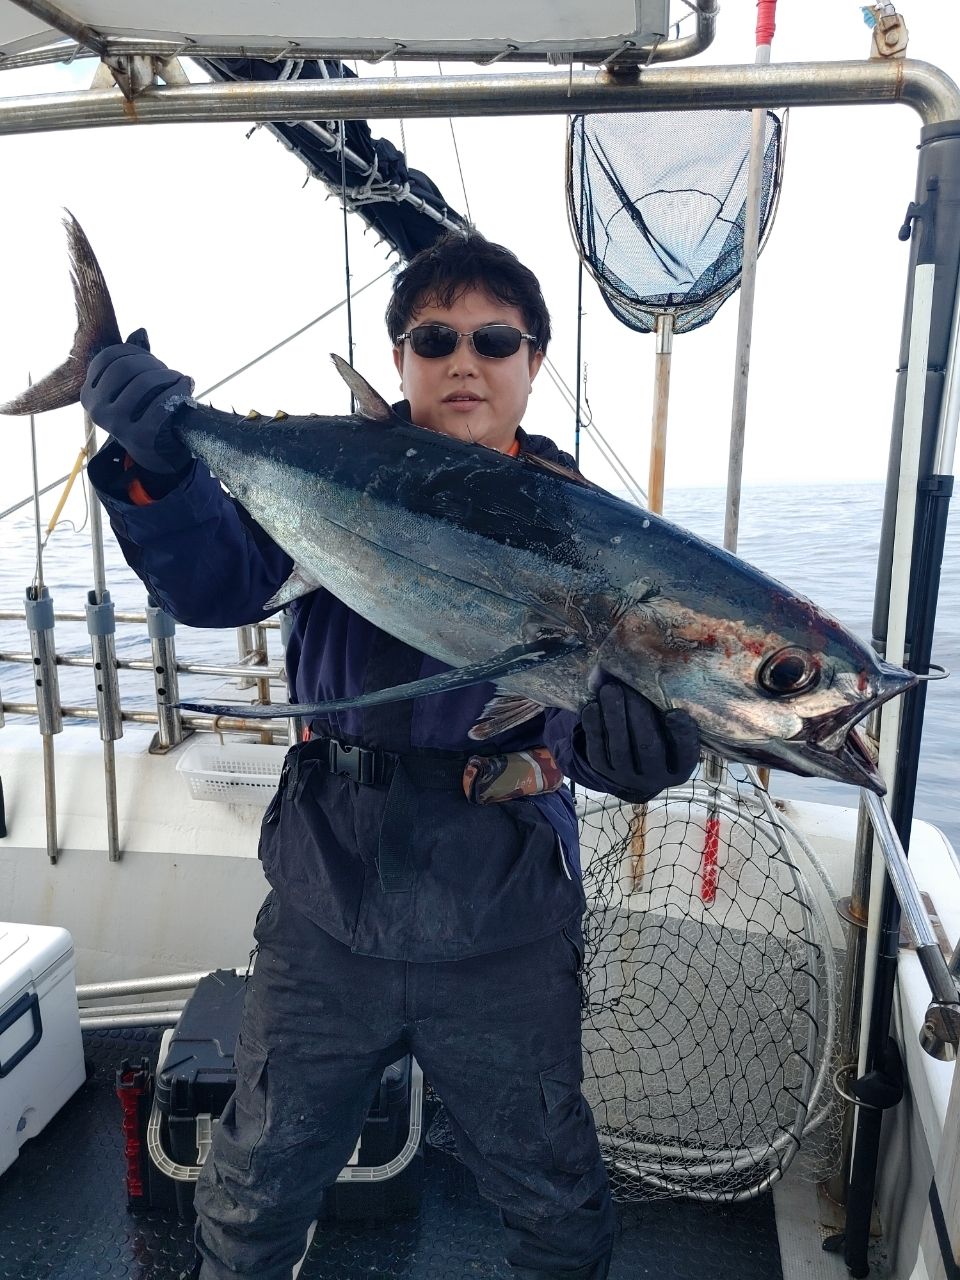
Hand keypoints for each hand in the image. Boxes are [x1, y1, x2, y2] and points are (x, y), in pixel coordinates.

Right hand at [81, 329, 193, 474]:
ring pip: (143, 383)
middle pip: (126, 367)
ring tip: (179, 379)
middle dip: (153, 364)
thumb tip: (141, 332)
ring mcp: (116, 424)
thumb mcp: (131, 387)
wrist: (154, 453)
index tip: (152, 361)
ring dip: (168, 376)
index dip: (135, 352)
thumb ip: (133, 359)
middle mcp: (96, 409)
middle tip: (169, 372)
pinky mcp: (139, 437)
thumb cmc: (143, 413)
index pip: (109, 357)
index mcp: (89, 393)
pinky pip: (160, 404)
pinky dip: (177, 391)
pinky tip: (185, 387)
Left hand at [577, 676, 698, 802]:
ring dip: (614, 716)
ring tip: (610, 689)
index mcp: (680, 769)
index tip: (675, 712)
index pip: (686, 754)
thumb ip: (669, 714)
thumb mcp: (671, 734)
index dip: (682, 734)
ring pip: (620, 748)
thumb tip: (656, 679)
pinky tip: (593, 706)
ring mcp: (627, 777)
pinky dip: (594, 727)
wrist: (634, 767)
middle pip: (649, 748)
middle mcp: (655, 778)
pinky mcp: (604, 772)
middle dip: (639, 716)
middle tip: (631, 688)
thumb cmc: (660, 738)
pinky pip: (596, 750)